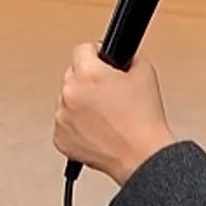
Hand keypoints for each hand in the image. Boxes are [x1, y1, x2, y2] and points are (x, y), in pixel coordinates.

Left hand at [54, 43, 176, 185]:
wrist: (142, 156)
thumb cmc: (144, 121)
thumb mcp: (145, 72)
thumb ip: (127, 57)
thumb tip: (118, 56)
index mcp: (87, 74)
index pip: (82, 49)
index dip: (96, 54)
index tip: (101, 62)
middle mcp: (70, 94)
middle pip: (72, 75)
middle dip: (88, 80)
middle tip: (108, 93)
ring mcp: (62, 117)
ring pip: (67, 100)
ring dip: (81, 103)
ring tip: (105, 115)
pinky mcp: (60, 138)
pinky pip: (65, 124)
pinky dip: (77, 125)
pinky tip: (97, 129)